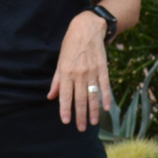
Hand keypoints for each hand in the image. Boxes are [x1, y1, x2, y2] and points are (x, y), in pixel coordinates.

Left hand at [48, 12, 112, 130]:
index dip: (65, 109)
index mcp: (66, 72)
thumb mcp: (60, 61)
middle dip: (80, 115)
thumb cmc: (71, 45)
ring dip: (93, 110)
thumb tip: (51, 96)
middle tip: (81, 128)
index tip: (66, 121)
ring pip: (92, 95)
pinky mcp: (103, 68)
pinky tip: (106, 108)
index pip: (65, 95)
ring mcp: (92, 71)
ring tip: (93, 123)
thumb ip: (56, 81)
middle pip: (80, 98)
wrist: (87, 28)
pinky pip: (104, 85)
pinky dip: (106, 96)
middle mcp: (79, 74)